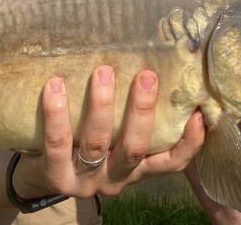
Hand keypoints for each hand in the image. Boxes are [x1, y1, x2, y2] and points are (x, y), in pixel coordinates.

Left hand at [16, 67, 205, 197]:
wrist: (42, 172)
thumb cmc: (89, 139)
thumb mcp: (117, 134)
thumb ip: (135, 113)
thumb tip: (161, 61)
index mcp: (139, 168)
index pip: (172, 162)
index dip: (189, 142)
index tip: (198, 113)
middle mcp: (117, 177)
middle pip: (134, 148)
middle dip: (142, 111)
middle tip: (147, 76)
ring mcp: (86, 180)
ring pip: (96, 143)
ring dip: (101, 105)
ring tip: (103, 72)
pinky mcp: (57, 177)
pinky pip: (57, 143)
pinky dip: (57, 114)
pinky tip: (55, 86)